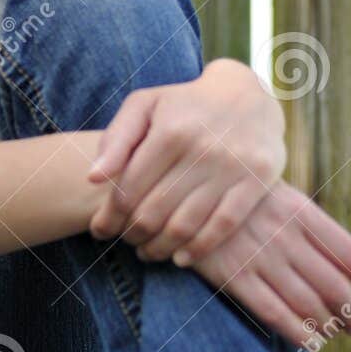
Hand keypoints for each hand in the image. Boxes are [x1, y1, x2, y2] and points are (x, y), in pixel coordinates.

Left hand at [87, 58, 286, 262]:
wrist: (247, 94)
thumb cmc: (183, 103)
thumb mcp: (144, 106)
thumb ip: (116, 139)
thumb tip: (93, 179)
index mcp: (169, 131)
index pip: (129, 188)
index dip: (110, 216)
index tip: (100, 230)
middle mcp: (201, 150)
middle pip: (155, 211)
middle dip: (133, 234)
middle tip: (125, 242)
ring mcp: (232, 167)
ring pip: (186, 225)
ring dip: (160, 248)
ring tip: (148, 252)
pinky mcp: (257, 182)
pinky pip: (223, 226)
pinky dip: (199, 249)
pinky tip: (181, 257)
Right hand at [184, 180, 350, 347]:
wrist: (175, 189)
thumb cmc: (234, 197)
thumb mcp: (275, 195)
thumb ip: (307, 226)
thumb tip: (344, 268)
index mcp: (300, 210)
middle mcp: (284, 234)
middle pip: (335, 287)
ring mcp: (257, 255)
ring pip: (308, 304)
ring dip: (327, 327)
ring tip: (331, 334)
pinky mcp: (231, 275)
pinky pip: (274, 314)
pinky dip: (299, 334)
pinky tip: (309, 343)